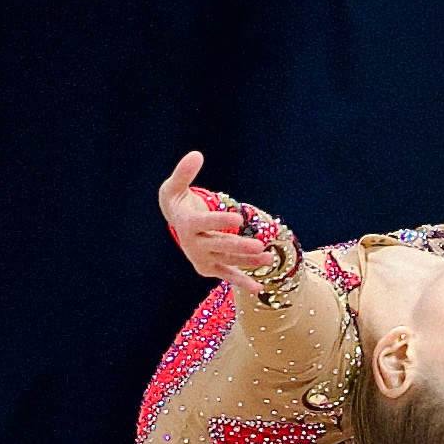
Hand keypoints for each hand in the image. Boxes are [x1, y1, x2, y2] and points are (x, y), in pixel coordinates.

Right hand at [158, 150, 270, 294]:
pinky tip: (258, 288)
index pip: (204, 224)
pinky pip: (228, 274)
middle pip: (219, 245)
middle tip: (258, 246)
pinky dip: (242, 282)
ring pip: (228, 260)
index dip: (220, 221)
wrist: (175, 222)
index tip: (238, 218)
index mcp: (187, 224)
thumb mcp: (175, 185)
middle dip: (239, 247)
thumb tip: (196, 155)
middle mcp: (194, 245)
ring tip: (268, 258)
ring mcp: (202, 258)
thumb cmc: (177, 200)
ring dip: (248, 262)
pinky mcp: (210, 267)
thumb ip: (184, 172)